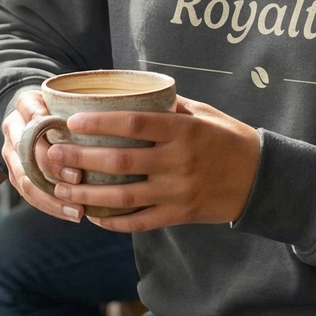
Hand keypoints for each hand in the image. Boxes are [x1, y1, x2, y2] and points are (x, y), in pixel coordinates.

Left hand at [0, 91, 261, 232]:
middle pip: (121, 162)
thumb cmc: (229, 140)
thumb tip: (133, 94)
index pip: (134, 125)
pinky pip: (141, 222)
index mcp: (183, 131)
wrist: (262, 179)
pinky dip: (114, 222)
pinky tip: (93, 216)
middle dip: (82, 159)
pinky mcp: (180, 214)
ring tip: (62, 188)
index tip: (73, 120)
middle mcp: (178, 162)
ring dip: (89, 193)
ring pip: (124, 196)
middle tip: (54, 154)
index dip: (101, 123)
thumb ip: (169, 107)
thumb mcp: (204, 114)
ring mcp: (178, 191)